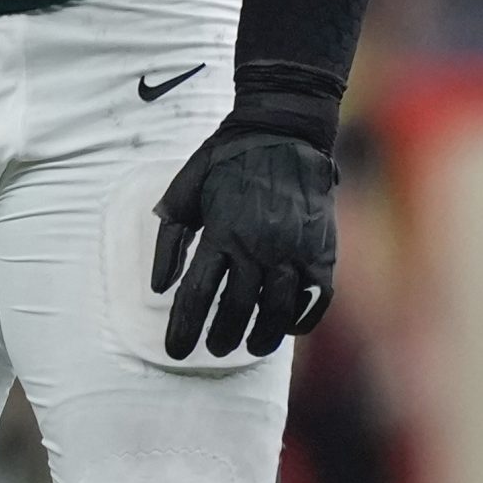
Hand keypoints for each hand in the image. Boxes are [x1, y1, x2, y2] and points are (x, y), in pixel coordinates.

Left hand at [150, 130, 337, 359]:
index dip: (184, 328)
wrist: (284, 131)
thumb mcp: (185, 189)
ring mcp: (294, 249)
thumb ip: (170, 239)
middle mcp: (258, 245)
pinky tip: (285, 327)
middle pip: (237, 309)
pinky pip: (314, 299)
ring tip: (249, 347)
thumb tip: (160, 288)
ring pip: (277, 312)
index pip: (197, 294)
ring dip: (261, 337)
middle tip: (213, 350)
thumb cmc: (227, 160)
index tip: (175, 351)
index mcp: (221, 230)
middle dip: (220, 337)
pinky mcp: (322, 251)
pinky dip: (300, 319)